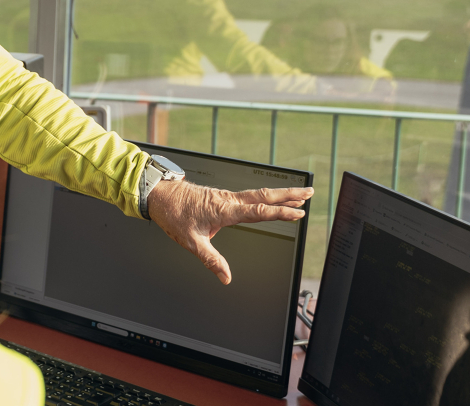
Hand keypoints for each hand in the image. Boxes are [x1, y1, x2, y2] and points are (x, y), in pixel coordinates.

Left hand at [147, 180, 311, 284]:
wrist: (160, 195)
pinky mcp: (223, 197)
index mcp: (224, 210)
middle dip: (289, 194)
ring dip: (280, 194)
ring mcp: (226, 197)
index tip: (298, 212)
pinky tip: (270, 200)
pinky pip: (249, 196)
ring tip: (299, 195)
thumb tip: (226, 278)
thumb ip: (211, 260)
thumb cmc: (174, 215)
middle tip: (310, 192)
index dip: (280, 212)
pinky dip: (265, 196)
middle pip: (265, 196)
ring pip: (259, 194)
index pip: (259, 211)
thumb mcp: (191, 242)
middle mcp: (228, 200)